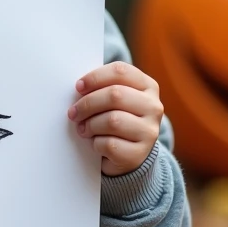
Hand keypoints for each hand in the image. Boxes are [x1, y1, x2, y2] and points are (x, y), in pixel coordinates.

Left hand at [67, 62, 162, 176]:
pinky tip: (95, 143)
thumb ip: (102, 88)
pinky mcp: (139, 154)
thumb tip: (79, 87)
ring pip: (113, 121)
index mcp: (147, 86)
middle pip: (115, 95)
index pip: (120, 71)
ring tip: (83, 129)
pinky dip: (96, 143)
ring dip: (90, 125)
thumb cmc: (115, 119)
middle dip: (88, 103)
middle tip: (73, 112)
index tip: (79, 87)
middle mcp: (153, 107)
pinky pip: (110, 144)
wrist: (128, 155)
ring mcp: (149, 132)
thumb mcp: (113, 100)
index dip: (95, 77)